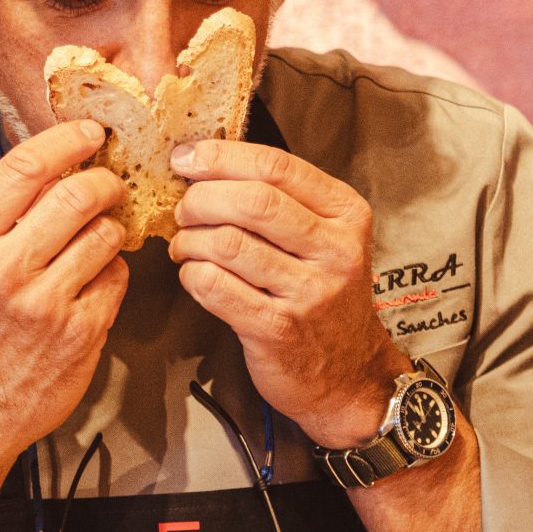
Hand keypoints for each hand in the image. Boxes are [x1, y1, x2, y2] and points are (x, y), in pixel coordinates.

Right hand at [0, 119, 130, 461]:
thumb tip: (53, 167)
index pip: (24, 169)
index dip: (65, 141)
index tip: (89, 132)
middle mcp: (3, 269)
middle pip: (76, 195)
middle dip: (103, 182)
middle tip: (109, 185)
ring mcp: (45, 304)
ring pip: (106, 235)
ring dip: (112, 228)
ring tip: (100, 237)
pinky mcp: (80, 334)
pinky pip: (117, 279)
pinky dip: (114, 273)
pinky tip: (95, 281)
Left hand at [165, 138, 405, 447]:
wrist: (349, 374)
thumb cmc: (324, 297)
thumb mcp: (325, 238)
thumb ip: (282, 199)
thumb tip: (206, 161)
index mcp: (347, 214)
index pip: (277, 166)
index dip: (221, 157)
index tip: (187, 157)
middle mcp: (336, 250)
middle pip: (251, 200)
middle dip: (200, 199)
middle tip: (183, 209)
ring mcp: (310, 293)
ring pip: (227, 243)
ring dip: (190, 240)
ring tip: (185, 245)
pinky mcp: (278, 329)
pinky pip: (216, 287)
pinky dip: (192, 275)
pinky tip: (194, 275)